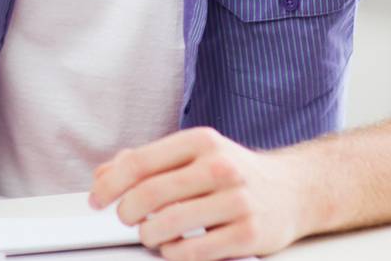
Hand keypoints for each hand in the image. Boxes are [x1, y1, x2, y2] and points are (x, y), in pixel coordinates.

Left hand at [88, 127, 313, 259]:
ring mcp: (237, 200)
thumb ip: (150, 161)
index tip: (97, 199)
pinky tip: (174, 248)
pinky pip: (196, 251)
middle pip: (151, 193)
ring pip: (170, 224)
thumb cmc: (235, 173)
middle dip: (127, 212)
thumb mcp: (195, 155)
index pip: (141, 162)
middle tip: (125, 219)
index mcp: (202, 141)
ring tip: (150, 235)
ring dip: (148, 235)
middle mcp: (221, 166)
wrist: (293, 191)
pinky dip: (174, 253)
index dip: (111, 184)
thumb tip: (104, 174)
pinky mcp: (250, 234)